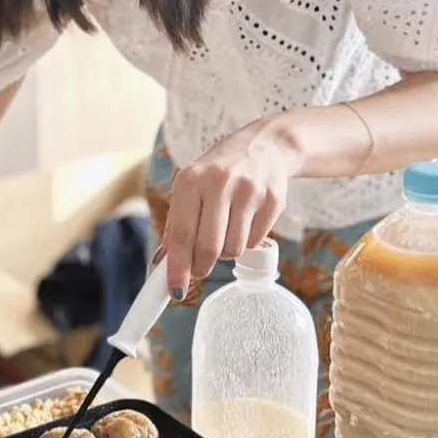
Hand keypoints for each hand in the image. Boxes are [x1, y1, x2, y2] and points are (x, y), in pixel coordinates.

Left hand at [160, 121, 300, 297]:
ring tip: (225, 233)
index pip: (181, 235)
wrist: (266, 146)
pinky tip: (245, 222)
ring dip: (226, 252)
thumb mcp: (191, 187)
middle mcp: (219, 183)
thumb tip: (163, 265)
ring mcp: (249, 191)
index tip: (176, 291)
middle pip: (209, 248)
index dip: (178, 268)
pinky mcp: (273, 200)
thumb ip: (176, 225)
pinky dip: (247, 242)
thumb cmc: (219, 173)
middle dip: (202, 267)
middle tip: (200, 268)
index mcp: (191, 180)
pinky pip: (255, 241)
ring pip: (234, 249)